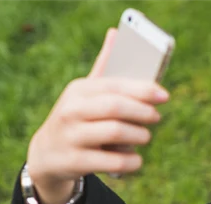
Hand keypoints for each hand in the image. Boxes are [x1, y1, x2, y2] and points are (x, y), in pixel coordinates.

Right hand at [24, 28, 169, 203]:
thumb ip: (103, 67)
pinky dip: (131, 161)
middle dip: (142, 112)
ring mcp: (71, 137)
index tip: (164, 95)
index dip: (142, 90)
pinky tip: (137, 159)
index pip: (114, 85)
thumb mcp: (84, 92)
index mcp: (78, 90)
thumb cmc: (76, 117)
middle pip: (116, 107)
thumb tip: (115, 32)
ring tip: (145, 137)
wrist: (46, 154)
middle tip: (156, 117)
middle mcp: (71, 111)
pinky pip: (112, 162)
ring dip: (139, 136)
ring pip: (116, 133)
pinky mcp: (74, 162)